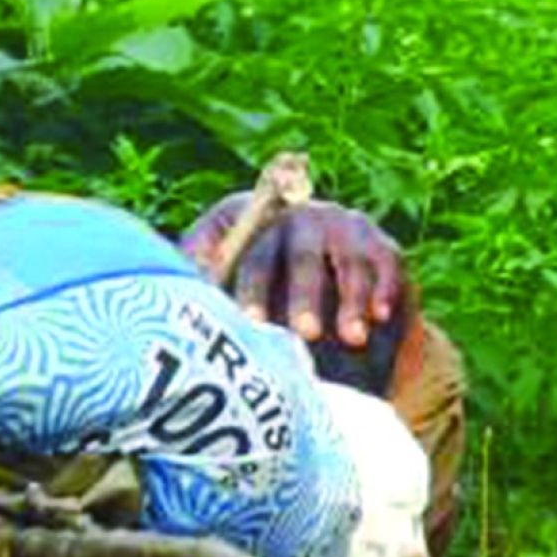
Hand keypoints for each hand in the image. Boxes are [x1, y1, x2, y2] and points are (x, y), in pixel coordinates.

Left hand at [181, 195, 405, 346]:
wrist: (339, 328)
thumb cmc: (269, 311)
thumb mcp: (234, 301)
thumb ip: (208, 293)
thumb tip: (173, 306)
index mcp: (248, 222)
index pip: (243, 244)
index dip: (248, 284)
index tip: (247, 322)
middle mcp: (295, 216)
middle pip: (298, 255)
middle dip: (303, 298)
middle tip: (303, 335)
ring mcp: (342, 225)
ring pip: (346, 263)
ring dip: (350, 303)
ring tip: (352, 339)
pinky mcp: (381, 243)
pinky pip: (383, 264)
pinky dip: (382, 291)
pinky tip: (380, 316)